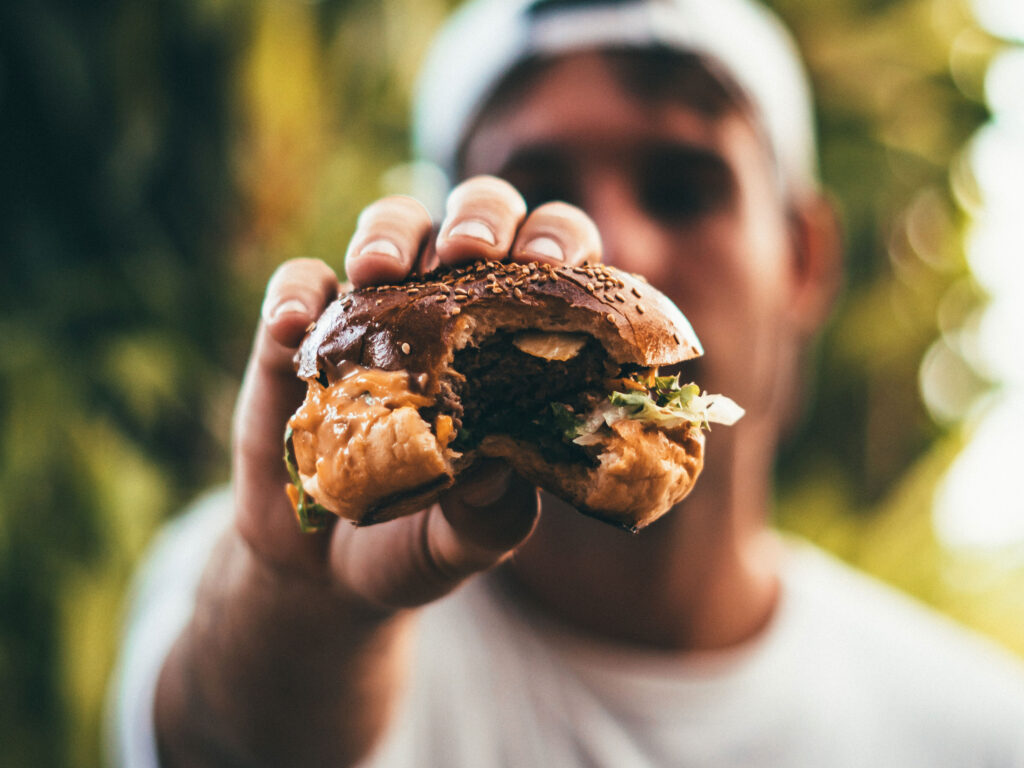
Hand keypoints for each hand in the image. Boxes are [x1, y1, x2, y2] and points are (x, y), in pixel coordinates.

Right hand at [234, 175, 602, 609]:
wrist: (326, 570)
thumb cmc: (423, 538)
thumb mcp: (471, 538)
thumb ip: (493, 512)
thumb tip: (496, 467)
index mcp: (517, 341)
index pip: (554, 265)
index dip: (557, 243)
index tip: (546, 261)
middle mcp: (452, 308)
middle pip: (477, 218)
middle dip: (478, 216)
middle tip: (469, 250)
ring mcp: (376, 312)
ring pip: (392, 227)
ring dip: (390, 232)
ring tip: (379, 270)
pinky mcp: (304, 333)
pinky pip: (299, 285)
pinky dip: (296, 294)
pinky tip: (295, 325)